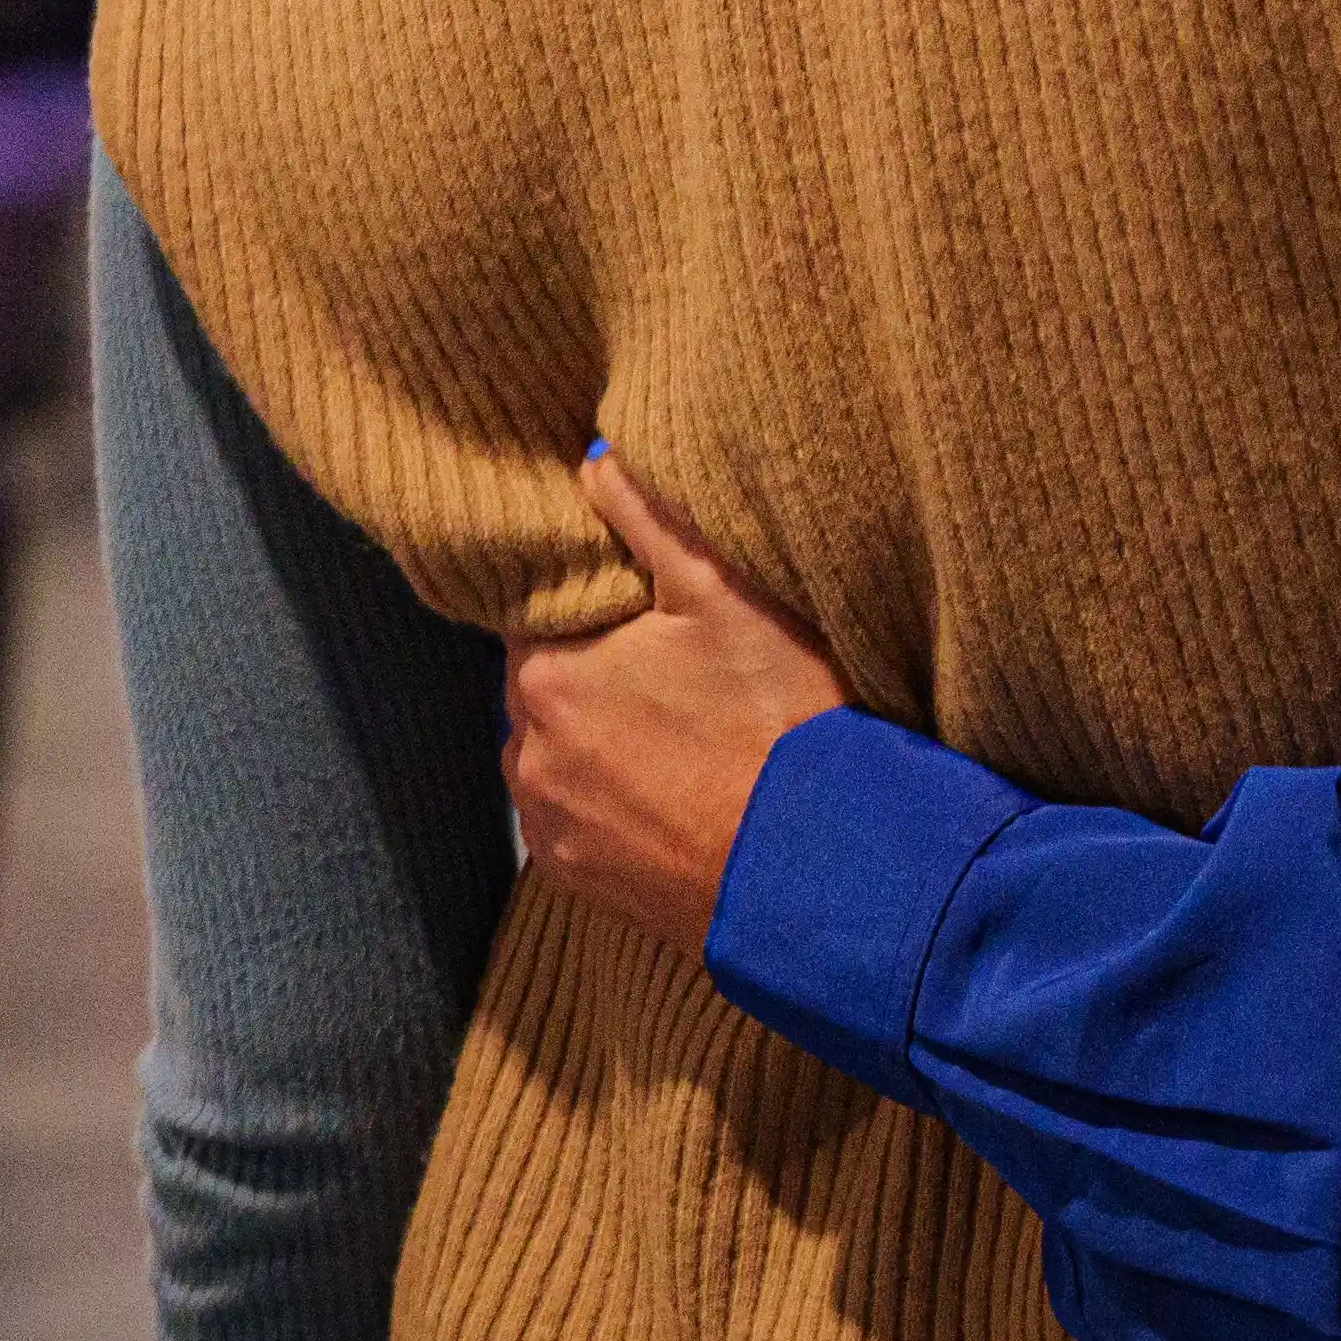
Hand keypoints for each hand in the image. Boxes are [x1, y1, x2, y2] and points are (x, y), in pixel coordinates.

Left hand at [502, 442, 850, 956]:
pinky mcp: (578, 880)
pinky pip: (575, 818)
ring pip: (556, 753)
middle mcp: (527, 753)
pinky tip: (675, 791)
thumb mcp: (725, 597)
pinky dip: (610, 801)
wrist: (813, 872)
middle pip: (545, 684)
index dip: (590, 604)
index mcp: (549, 673)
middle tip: (676, 670)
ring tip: (682, 736)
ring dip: (598, 739)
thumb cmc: (778, 722)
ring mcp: (550, 825)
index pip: (537, 613)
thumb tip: (590, 459)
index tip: (645, 610)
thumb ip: (648, 518)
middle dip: (594, 671)